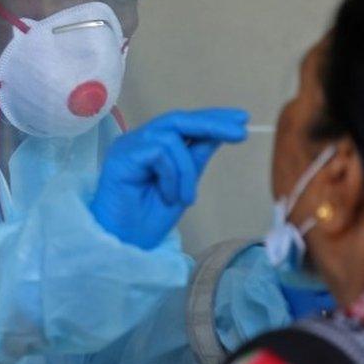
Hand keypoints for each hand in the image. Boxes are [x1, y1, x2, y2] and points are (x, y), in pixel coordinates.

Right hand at [90, 108, 248, 249]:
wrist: (125, 244)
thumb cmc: (148, 220)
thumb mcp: (183, 185)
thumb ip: (194, 159)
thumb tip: (218, 134)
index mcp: (151, 146)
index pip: (183, 123)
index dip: (211, 119)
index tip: (241, 119)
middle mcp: (138, 141)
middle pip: (177, 119)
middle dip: (212, 124)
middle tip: (240, 132)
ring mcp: (128, 146)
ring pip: (171, 138)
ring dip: (186, 170)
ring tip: (185, 198)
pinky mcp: (121, 156)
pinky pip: (159, 152)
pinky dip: (172, 176)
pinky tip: (168, 196)